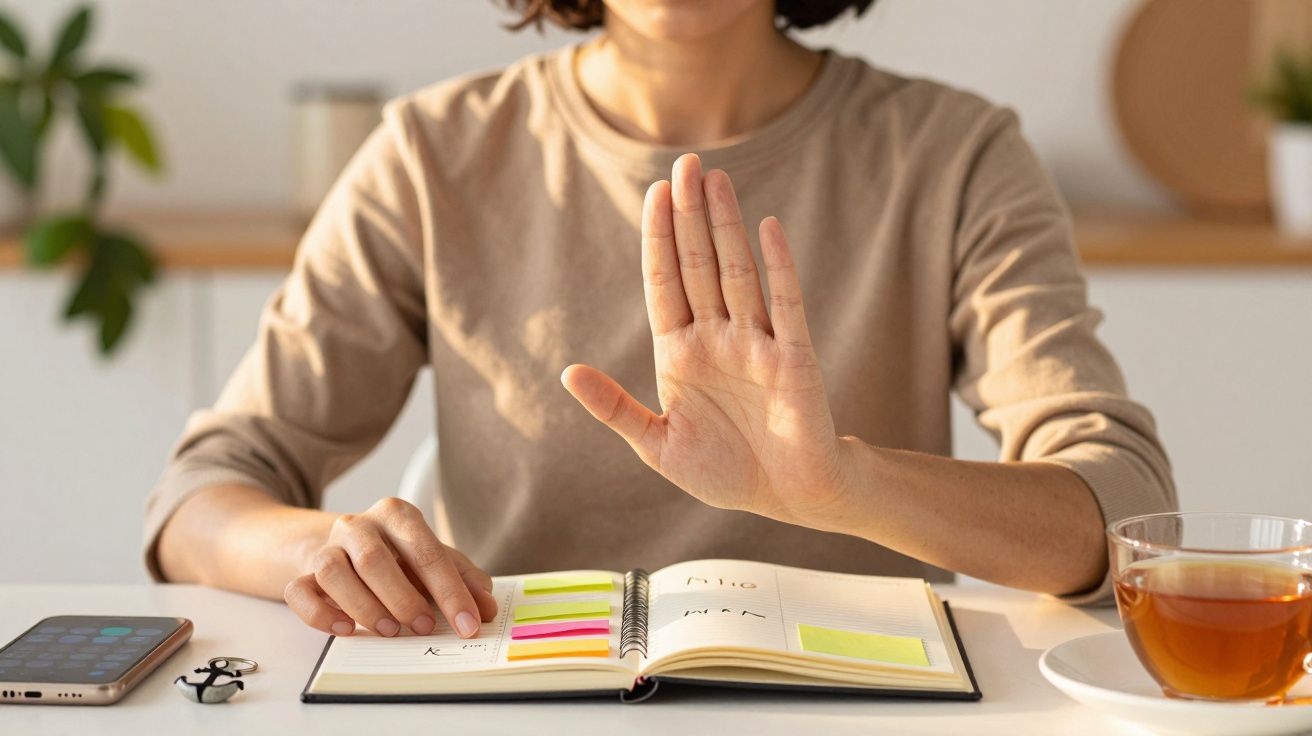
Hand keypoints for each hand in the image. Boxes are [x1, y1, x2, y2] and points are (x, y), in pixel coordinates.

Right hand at [283, 497, 497, 637]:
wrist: (345, 549)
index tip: (469, 623)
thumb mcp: (434, 560)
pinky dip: (321, 614)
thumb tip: (488, 608)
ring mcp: (326, 548)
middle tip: (425, 627)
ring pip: (333, 571)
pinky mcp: (302, 574)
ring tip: (390, 631)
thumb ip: (464, 580)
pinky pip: (300, 592)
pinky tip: (346, 629)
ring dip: (364, 606)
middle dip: (403, 597)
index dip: (451, 591)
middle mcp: (358, 526)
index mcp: (397, 515)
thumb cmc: (400, 557)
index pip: (426, 551)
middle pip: (374, 558)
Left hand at [563, 154, 847, 529]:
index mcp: (681, 354)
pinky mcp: (794, 360)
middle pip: (699, 266)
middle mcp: (718, 339)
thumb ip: (615, 408)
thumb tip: (567, 372)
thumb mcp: (658, 445)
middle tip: (685, 164)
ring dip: (726, 227)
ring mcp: (756, 345)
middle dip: (690, 216)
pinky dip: (778, 267)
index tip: (654, 194)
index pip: (665, 284)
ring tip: (716, 179)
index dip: (659, 240)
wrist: (789, 499)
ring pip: (737, 273)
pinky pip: (785, 305)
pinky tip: (767, 228)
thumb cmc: (726, 471)